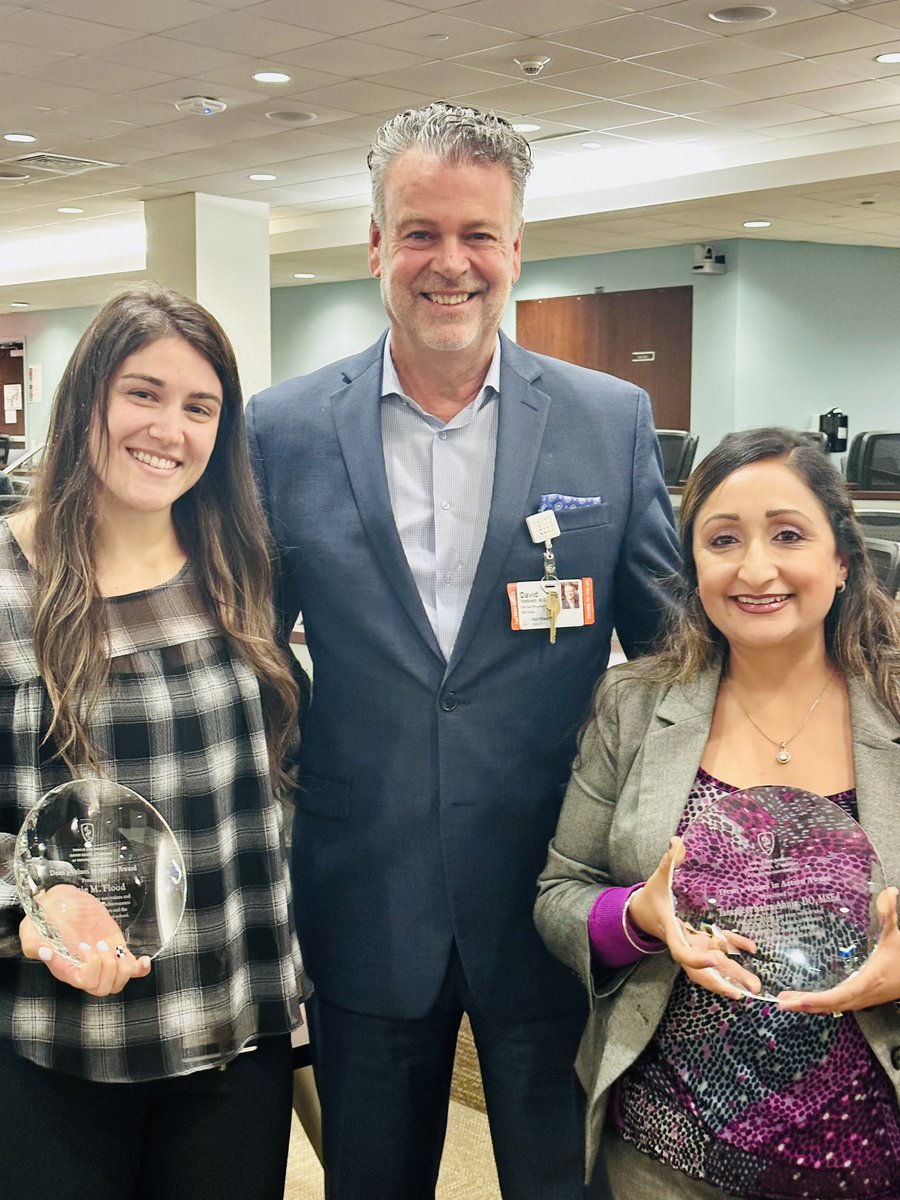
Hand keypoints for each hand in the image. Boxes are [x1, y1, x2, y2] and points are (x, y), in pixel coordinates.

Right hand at [19, 884, 151, 995]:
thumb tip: (45, 953)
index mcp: (65, 969)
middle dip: (105, 966)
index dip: (89, 968)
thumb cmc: (45, 917)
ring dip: (120, 964)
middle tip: (96, 944)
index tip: (82, 946)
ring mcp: (102, 961)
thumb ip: (34, 943)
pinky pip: (132, 970)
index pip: (83, 983)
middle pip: (103, 988)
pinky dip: (140, 969)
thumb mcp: (31, 929)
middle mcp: (84, 970)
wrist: (61, 901)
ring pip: (118, 982)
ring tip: (108, 945)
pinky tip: (142, 960)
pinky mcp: (115, 951)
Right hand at [628, 837, 761, 1000]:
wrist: (641, 911)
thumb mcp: (657, 879)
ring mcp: (692, 945)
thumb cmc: (650, 896)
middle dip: (723, 981)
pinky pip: (718, 950)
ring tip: (755, 986)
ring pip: (712, 967)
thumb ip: (668, 863)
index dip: (696, 959)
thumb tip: (677, 841)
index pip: (682, 952)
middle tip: (748, 990)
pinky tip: (751, 949)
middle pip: (702, 970)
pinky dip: (734, 949)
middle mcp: (683, 944)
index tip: (714, 959)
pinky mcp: (699, 942)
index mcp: (671, 932)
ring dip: (733, 976)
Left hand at [777, 886, 899, 1014]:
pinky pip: (838, 1005)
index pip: (842, 994)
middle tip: (781, 1003)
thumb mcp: (895, 935)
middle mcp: (864, 994)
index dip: (821, 1000)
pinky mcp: (862, 999)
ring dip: (810, 1006)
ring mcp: (863, 999)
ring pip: (834, 1007)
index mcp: (869, 980)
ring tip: (785, 1002)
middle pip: (832, 1005)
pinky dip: (821, 1005)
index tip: (801, 1001)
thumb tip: (890, 892)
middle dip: (806, 1005)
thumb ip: (889, 915)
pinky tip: (807, 1001)